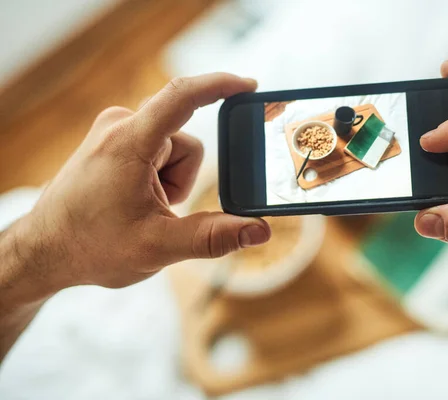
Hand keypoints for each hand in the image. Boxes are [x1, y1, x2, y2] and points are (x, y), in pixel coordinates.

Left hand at [8, 73, 270, 301]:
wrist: (47, 250)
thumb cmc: (91, 246)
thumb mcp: (158, 246)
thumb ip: (213, 237)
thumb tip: (259, 230)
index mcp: (129, 142)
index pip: (182, 97)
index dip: (220, 86)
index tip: (250, 86)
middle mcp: (120, 125)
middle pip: (186, 144)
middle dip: (182, 181)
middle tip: (157, 209)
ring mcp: (115, 131)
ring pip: (175, 150)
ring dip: (171, 181)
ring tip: (142, 207)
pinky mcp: (114, 140)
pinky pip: (158, 151)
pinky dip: (159, 176)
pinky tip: (136, 199)